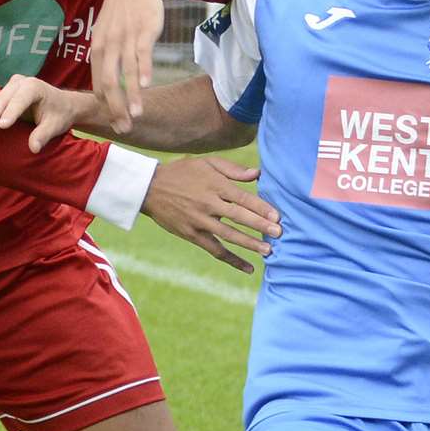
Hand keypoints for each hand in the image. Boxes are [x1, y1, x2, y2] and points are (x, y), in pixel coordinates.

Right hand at [0, 74, 97, 152]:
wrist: (61, 105)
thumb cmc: (59, 114)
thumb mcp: (55, 125)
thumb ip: (44, 135)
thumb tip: (34, 149)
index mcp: (34, 87)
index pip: (20, 100)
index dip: (11, 112)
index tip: (2, 126)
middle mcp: (19, 83)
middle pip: (2, 100)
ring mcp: (9, 88)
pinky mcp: (2, 95)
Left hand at [91, 0, 188, 133]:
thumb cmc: (122, 11)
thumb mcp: (107, 32)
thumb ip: (107, 57)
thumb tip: (107, 84)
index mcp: (98, 49)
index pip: (99, 84)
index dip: (106, 107)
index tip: (114, 125)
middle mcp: (108, 45)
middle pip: (108, 83)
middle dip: (115, 109)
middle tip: (124, 128)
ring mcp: (126, 38)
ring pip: (126, 72)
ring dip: (131, 95)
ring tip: (136, 115)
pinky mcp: (143, 30)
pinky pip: (141, 53)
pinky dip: (143, 69)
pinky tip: (146, 85)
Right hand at [143, 156, 281, 272]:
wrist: (150, 188)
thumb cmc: (182, 172)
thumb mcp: (207, 163)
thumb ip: (233, 169)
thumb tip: (258, 174)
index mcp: (215, 184)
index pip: (243, 198)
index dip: (261, 208)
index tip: (277, 216)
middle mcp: (208, 204)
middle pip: (239, 217)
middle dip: (261, 226)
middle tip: (279, 234)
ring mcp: (199, 221)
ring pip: (229, 236)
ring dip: (249, 244)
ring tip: (268, 251)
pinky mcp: (192, 235)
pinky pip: (215, 250)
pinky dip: (232, 260)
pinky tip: (248, 268)